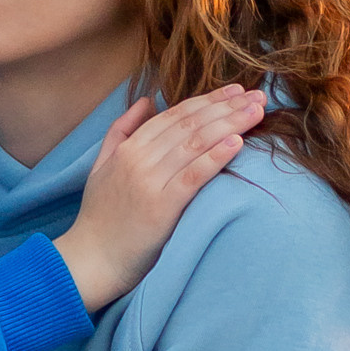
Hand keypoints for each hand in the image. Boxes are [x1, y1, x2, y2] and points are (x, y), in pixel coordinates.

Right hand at [52, 85, 265, 314]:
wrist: (91, 260)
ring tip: (257, 112)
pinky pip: (193, 176)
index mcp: (128, 148)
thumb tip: (146, 101)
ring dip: (230, 124)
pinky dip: (216, 156)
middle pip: (190, 124)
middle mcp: (139, 159)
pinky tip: (237, 142)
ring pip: (195, 143)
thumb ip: (121, 130)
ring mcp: (149, 182)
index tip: (235, 90)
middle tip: (258, 96)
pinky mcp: (161, 207)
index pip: (175, 115)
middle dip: (227, 107)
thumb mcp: (101, 166)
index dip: (208, 99)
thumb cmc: (100, 217)